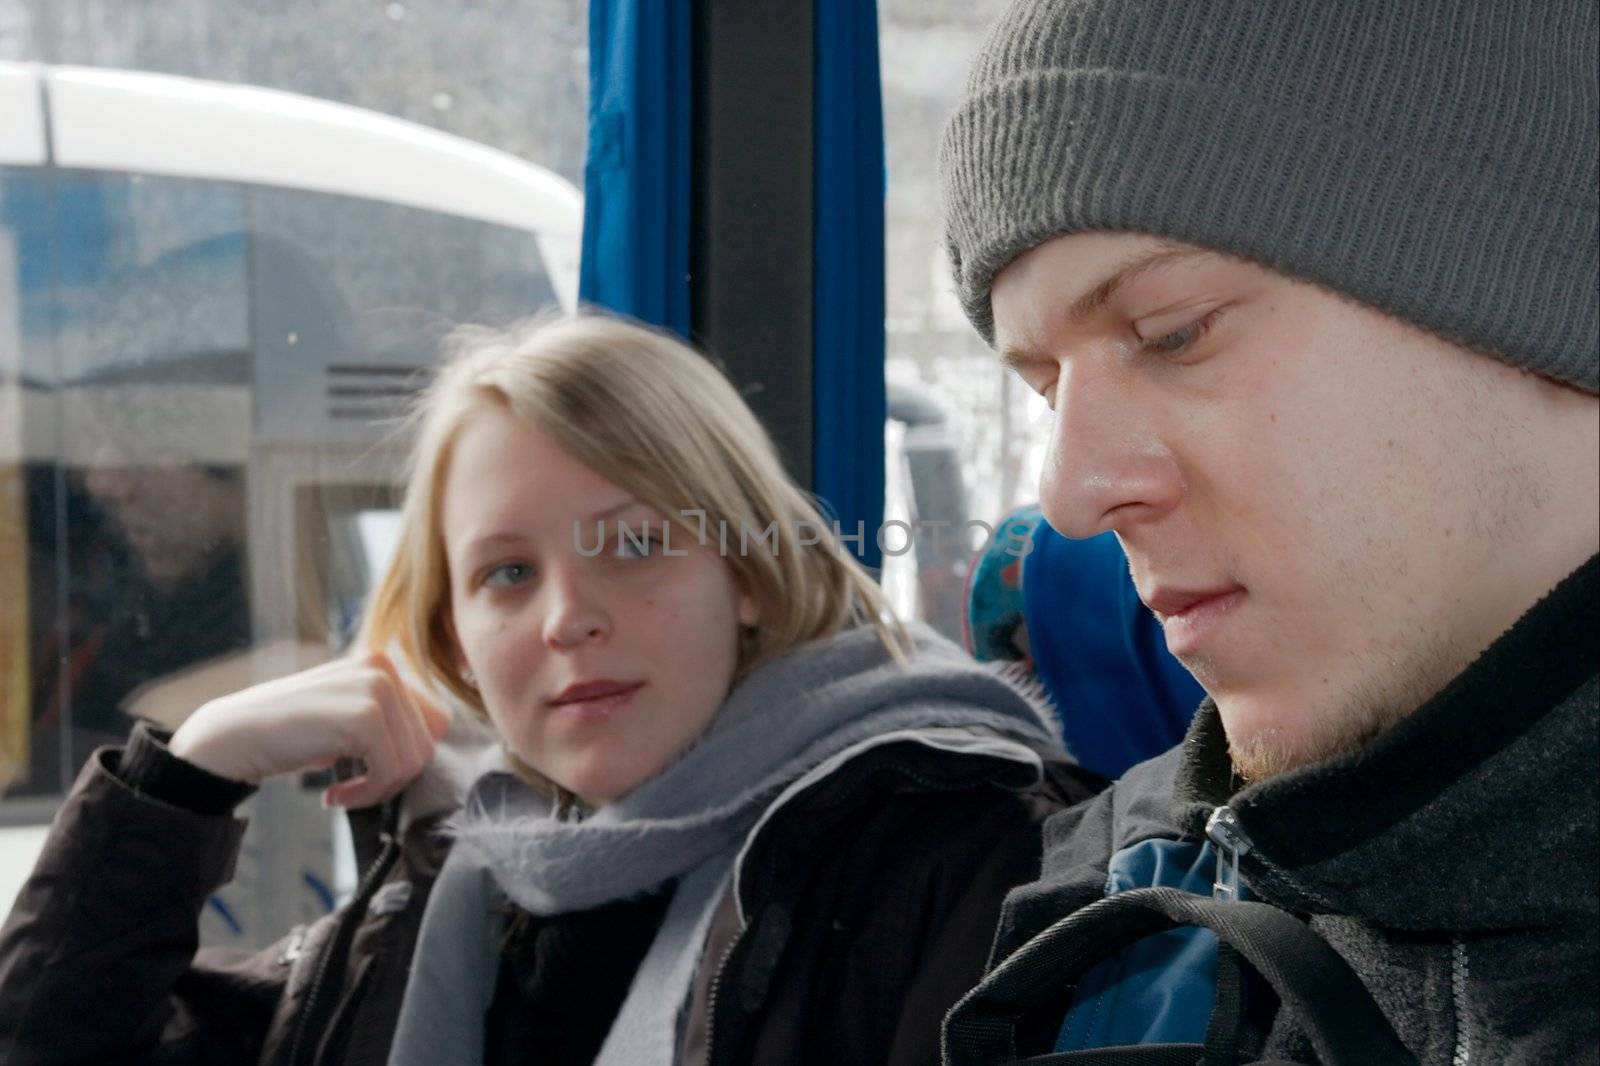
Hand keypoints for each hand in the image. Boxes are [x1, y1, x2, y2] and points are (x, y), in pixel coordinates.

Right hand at [168, 651, 452, 808]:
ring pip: (414, 759)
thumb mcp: (346, 715)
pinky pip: (391, 770)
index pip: (434, 719)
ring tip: (342, 793)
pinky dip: (366, 793)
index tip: (371, 772)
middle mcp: (383, 667)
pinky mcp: (365, 716)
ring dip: (379, 788)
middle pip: (428, 741)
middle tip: (354, 789)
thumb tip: (435, 736)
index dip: (407, 755)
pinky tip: (332, 795)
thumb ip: (387, 718)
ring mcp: (375, 688)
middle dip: (394, 776)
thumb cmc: (289, 733)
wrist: (231, 737)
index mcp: (381, 663)